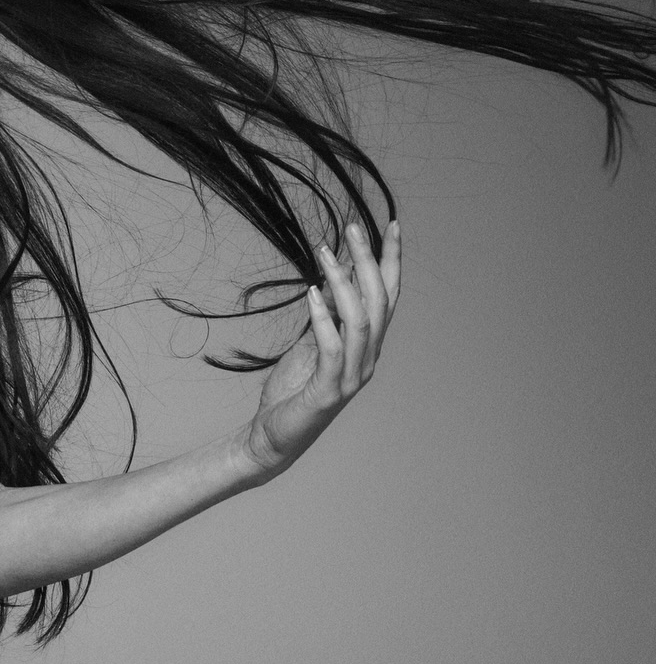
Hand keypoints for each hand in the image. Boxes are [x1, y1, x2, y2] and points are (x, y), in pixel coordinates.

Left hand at [243, 219, 401, 476]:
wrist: (272, 438)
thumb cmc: (292, 391)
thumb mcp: (310, 343)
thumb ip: (327, 314)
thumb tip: (334, 274)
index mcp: (367, 346)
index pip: (387, 296)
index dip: (391, 261)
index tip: (389, 225)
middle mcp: (368, 359)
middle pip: (379, 301)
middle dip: (369, 261)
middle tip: (353, 227)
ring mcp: (352, 376)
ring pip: (361, 320)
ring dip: (345, 282)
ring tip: (324, 252)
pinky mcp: (329, 391)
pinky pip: (333, 348)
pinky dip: (324, 319)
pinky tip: (311, 294)